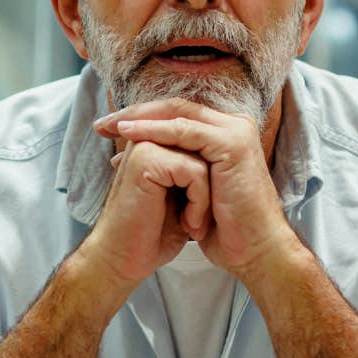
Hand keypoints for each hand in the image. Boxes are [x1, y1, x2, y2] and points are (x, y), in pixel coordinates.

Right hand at [78, 139, 210, 288]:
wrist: (124, 260)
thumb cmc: (152, 234)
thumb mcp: (181, 196)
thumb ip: (194, 169)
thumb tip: (221, 155)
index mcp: (154, 142)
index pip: (201, 144)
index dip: (209, 182)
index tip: (194, 213)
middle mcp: (147, 138)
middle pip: (204, 149)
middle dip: (207, 189)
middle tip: (194, 221)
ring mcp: (145, 145)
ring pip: (203, 160)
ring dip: (205, 199)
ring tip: (191, 223)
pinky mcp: (146, 160)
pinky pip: (195, 172)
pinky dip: (199, 203)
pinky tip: (186, 223)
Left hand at [96, 98, 297, 278]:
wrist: (255, 250)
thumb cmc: (226, 229)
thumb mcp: (193, 191)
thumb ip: (175, 167)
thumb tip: (136, 154)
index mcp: (226, 135)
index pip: (179, 115)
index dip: (144, 117)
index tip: (110, 129)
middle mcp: (234, 127)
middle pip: (177, 107)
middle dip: (136, 113)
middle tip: (102, 124)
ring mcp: (236, 132)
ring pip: (179, 114)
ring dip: (140, 118)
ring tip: (110, 127)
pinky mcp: (232, 144)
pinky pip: (185, 131)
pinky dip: (155, 131)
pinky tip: (129, 134)